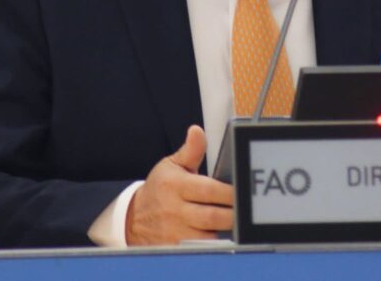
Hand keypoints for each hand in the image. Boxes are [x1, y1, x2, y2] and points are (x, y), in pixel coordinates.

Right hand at [126, 125, 233, 244]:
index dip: (229, 192)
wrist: (134, 218)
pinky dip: (213, 244)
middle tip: (245, 209)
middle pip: (212, 216)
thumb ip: (190, 150)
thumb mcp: (171, 165)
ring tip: (235, 221)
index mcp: (175, 185)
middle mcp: (174, 210)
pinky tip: (220, 234)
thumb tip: (197, 131)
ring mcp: (174, 232)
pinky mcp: (175, 248)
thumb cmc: (160, 189)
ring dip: (224, 230)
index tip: (243, 191)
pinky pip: (200, 249)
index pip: (208, 190)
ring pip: (209, 236)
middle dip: (232, 214)